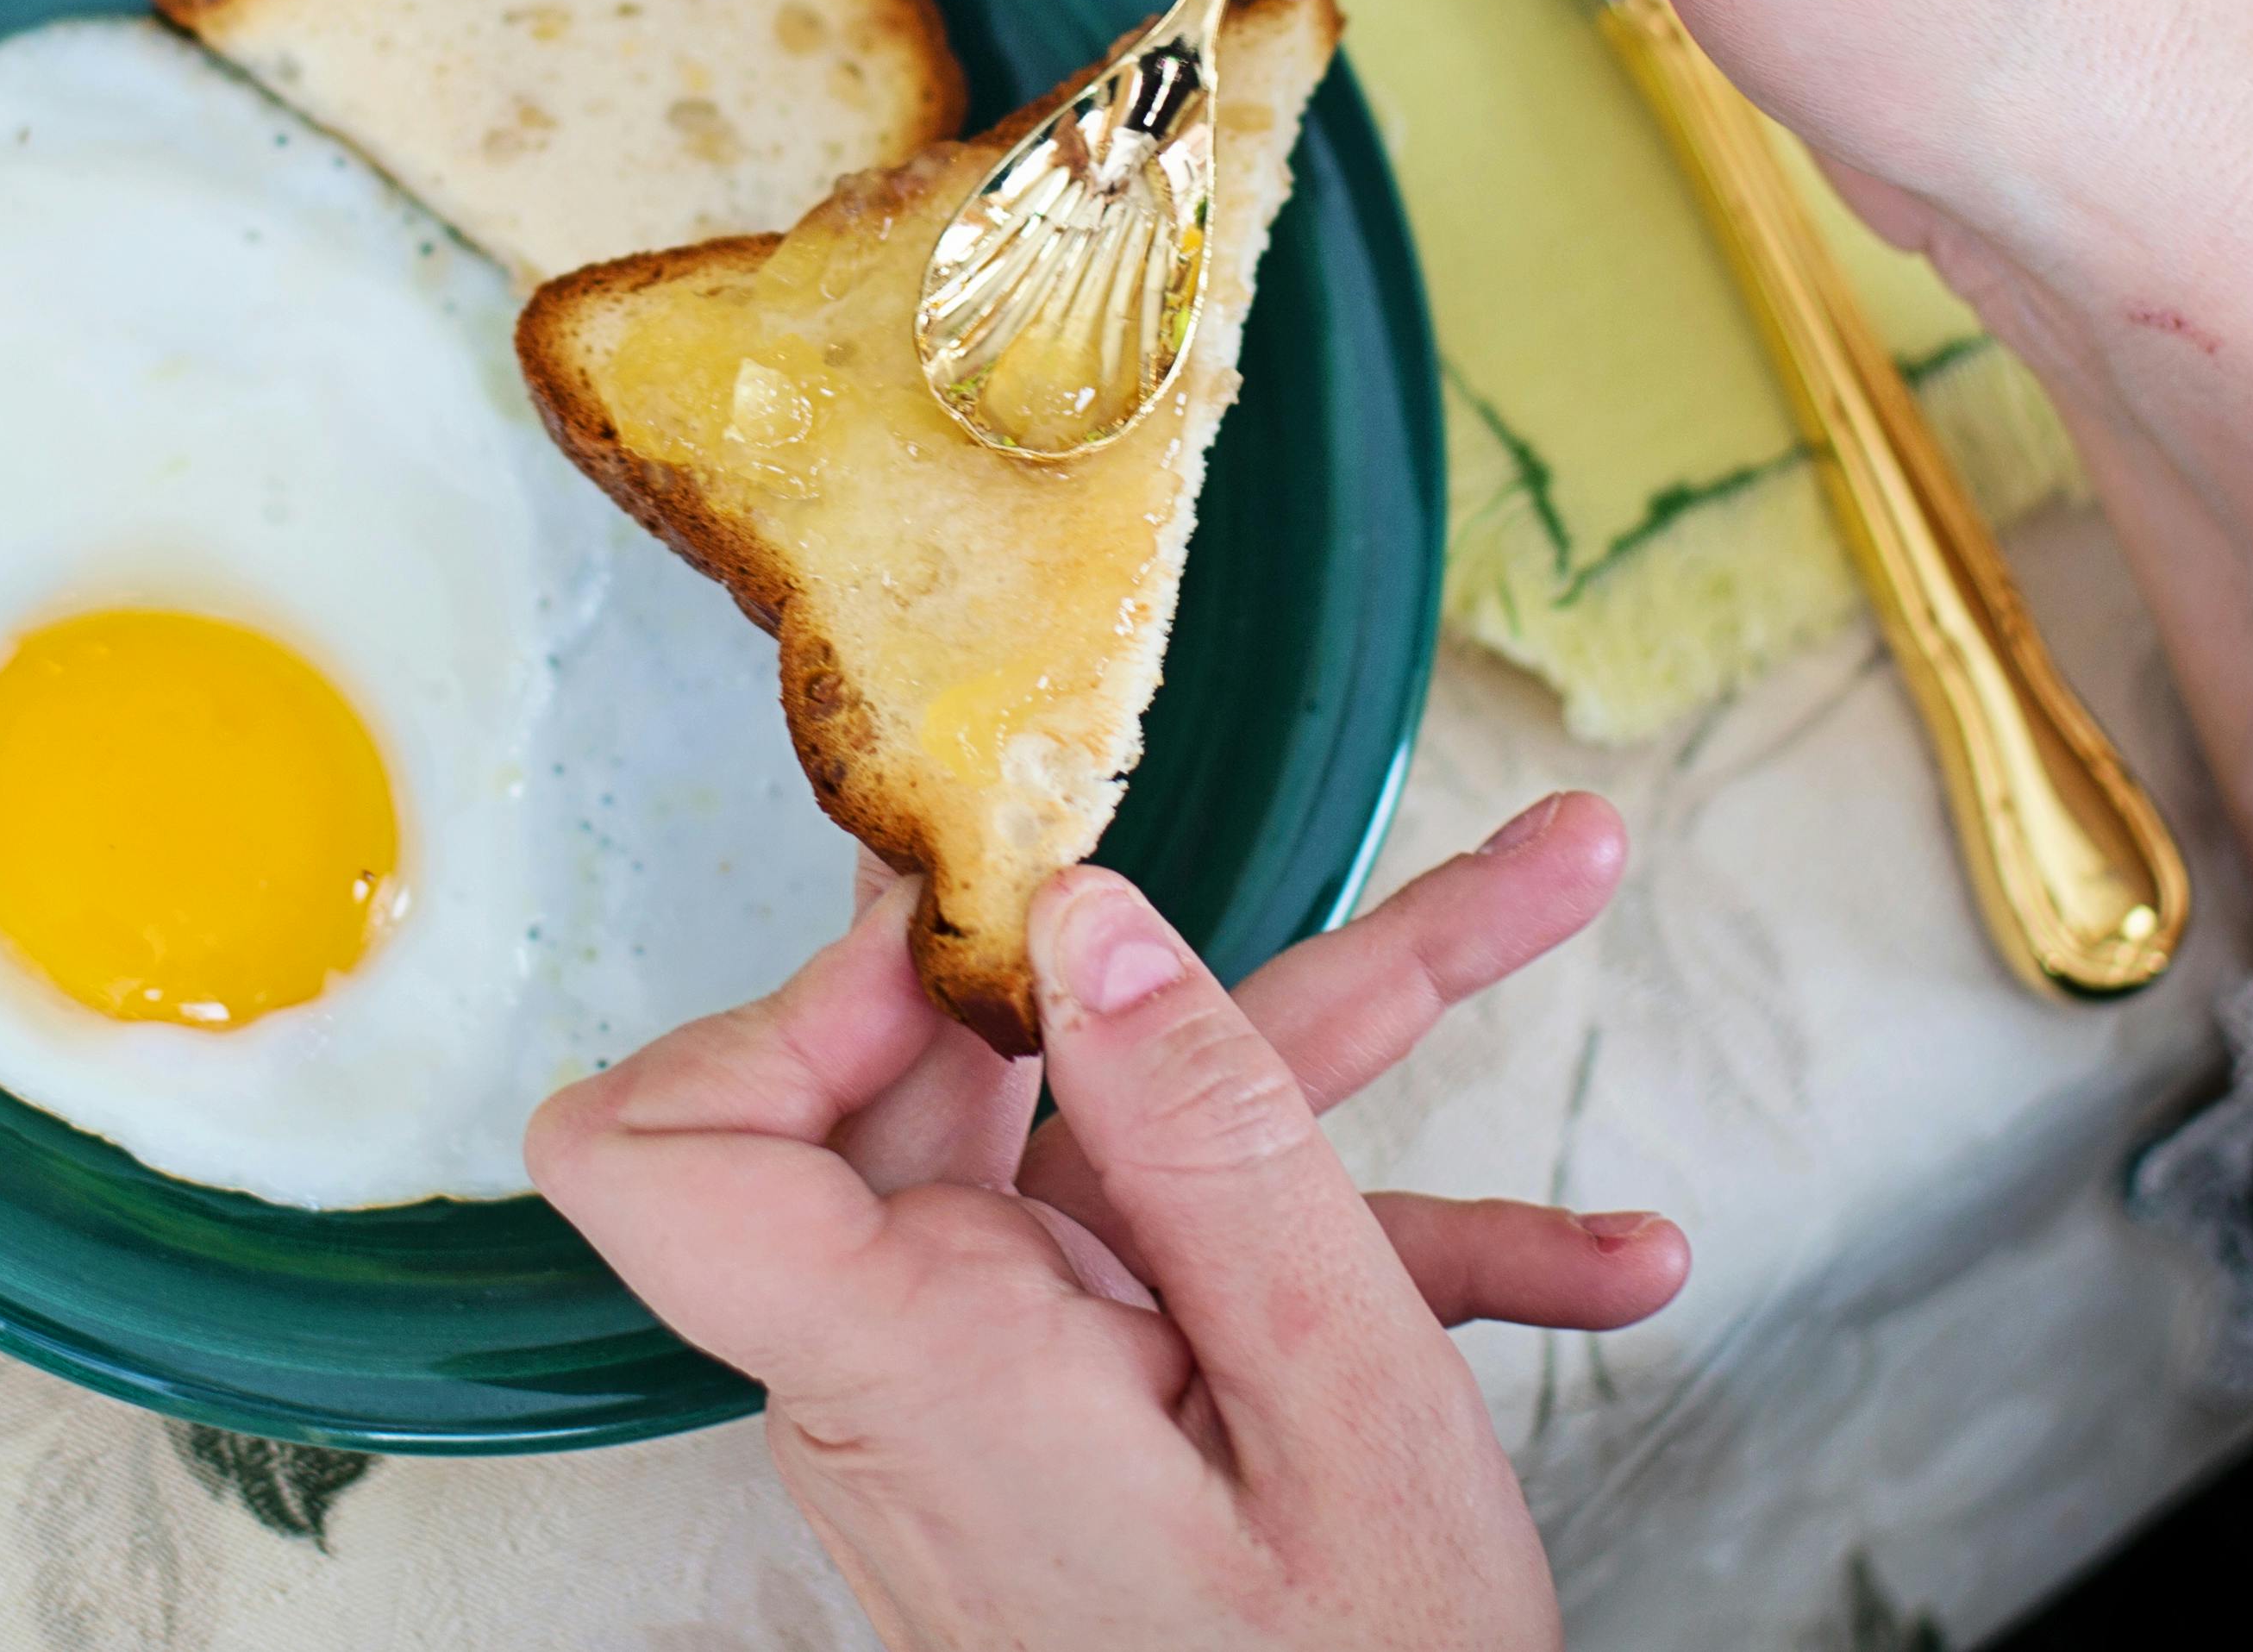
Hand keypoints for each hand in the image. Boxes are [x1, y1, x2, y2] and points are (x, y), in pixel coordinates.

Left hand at [530, 796, 1680, 1651]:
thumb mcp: (1338, 1413)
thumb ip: (1214, 1149)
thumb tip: (1083, 921)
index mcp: (915, 1355)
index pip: (661, 1147)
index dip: (788, 1001)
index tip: (983, 927)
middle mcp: (918, 1355)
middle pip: (985, 1072)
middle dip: (1212, 950)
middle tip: (1400, 838)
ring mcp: (1001, 1384)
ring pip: (1137, 1143)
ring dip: (1360, 1054)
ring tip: (1549, 900)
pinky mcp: (1084, 1413)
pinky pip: (1198, 1275)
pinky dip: (1382, 1252)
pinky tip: (1591, 1258)